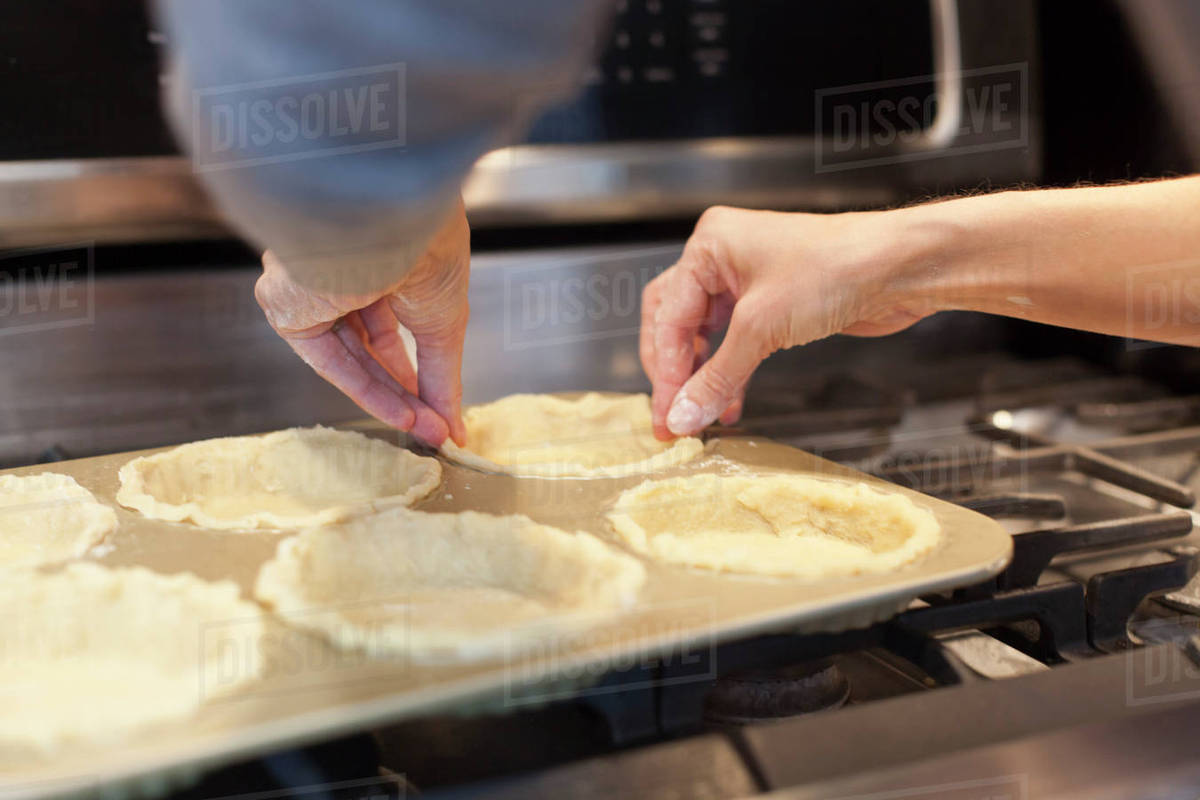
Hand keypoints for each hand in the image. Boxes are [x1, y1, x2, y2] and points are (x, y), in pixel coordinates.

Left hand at [255, 200, 469, 446]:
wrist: (386, 219)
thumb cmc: (425, 245)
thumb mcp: (445, 321)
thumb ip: (444, 378)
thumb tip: (454, 428)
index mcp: (376, 254)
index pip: (387, 320)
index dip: (415, 366)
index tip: (439, 405)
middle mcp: (337, 267)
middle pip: (368, 344)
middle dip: (406, 390)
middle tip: (436, 425)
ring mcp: (308, 284)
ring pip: (348, 355)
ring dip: (389, 396)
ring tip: (425, 427)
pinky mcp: (286, 302)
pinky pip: (324, 356)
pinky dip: (363, 388)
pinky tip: (400, 414)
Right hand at [640, 205, 931, 438]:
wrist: (900, 268)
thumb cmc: (836, 268)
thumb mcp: (762, 326)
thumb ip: (717, 376)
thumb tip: (683, 414)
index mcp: (710, 246)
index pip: (668, 315)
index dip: (666, 370)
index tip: (667, 412)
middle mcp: (724, 259)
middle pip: (677, 322)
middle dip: (674, 371)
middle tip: (671, 414)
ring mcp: (750, 282)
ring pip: (708, 337)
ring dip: (704, 377)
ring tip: (699, 417)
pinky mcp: (775, 306)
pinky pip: (737, 344)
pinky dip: (731, 373)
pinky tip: (730, 404)